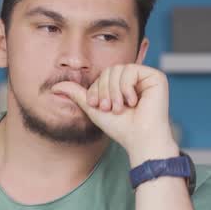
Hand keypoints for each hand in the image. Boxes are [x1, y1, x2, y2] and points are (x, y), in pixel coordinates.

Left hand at [52, 64, 178, 165]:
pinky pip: (132, 70)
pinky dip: (127, 87)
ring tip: (120, 108)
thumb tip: (54, 87)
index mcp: (123, 84)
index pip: (103, 75)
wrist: (139, 139)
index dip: (97, 89)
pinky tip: (133, 102)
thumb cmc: (120, 128)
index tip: (99, 106)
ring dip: (115, 91)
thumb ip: (77, 94)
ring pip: (119, 70)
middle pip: (110, 70)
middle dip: (105, 90)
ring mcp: (146, 77)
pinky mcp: (156, 77)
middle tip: (109, 108)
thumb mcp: (93, 108)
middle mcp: (136, 79)